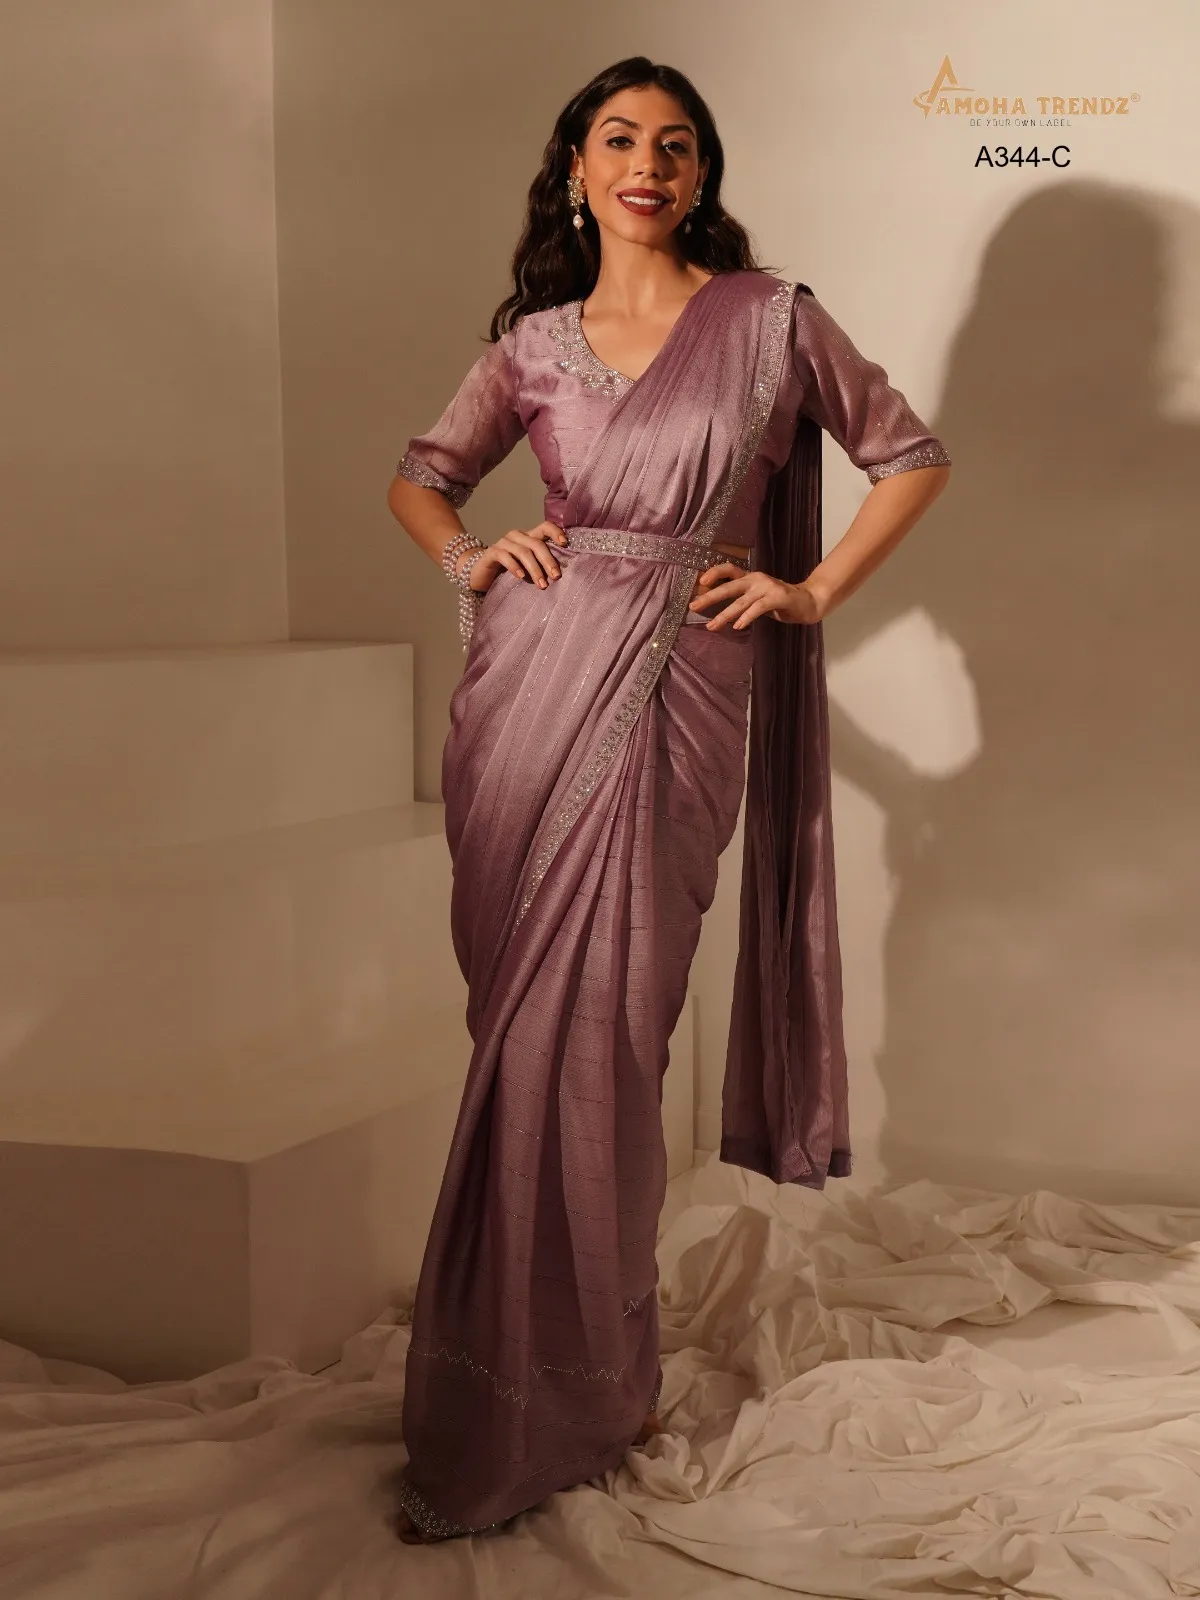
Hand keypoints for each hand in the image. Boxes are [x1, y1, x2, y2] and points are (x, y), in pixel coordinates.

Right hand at [462, 521, 567, 592]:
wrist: (480, 576)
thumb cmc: (508, 572)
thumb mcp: (527, 568)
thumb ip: (540, 565)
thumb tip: (560, 574)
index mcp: (528, 537)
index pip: (544, 527)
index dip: (555, 532)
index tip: (565, 543)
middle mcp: (517, 536)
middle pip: (536, 543)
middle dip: (548, 561)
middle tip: (556, 577)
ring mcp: (503, 543)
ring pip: (523, 551)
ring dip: (534, 569)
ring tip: (542, 584)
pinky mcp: (491, 552)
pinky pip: (505, 556)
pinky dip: (515, 566)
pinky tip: (521, 577)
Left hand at [687, 562, 824, 628]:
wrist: (807, 602)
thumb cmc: (779, 602)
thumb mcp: (756, 599)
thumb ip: (740, 600)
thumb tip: (715, 606)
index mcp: (750, 577)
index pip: (728, 570)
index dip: (713, 573)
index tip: (699, 583)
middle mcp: (756, 579)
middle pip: (729, 586)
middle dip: (710, 597)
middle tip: (693, 606)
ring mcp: (767, 587)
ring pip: (741, 601)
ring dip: (724, 614)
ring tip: (712, 626)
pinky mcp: (778, 597)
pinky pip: (759, 607)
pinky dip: (747, 616)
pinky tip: (738, 626)